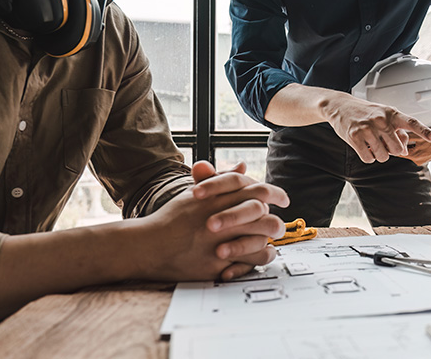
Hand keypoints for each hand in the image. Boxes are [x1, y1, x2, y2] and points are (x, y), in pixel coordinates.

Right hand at [137, 162, 289, 280]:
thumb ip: (221, 181)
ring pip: (261, 240)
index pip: (256, 190)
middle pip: (264, 216)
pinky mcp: (217, 264)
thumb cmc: (171, 219)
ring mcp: (219, 242)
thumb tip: (243, 166)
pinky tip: (261, 256)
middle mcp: (221, 218)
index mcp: (217, 198)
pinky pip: (250, 262)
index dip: (275, 194)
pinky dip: (260, 259)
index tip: (284, 199)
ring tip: (270, 242)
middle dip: (276, 221)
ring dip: (270, 241)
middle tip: (279, 225)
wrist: (146, 246)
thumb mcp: (194, 194)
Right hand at [324, 94, 430, 163]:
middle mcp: (381, 120)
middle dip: (392, 151)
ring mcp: (367, 128)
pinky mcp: (354, 137)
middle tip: (383, 143)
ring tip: (372, 143)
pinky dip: (367, 157)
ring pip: (383, 156)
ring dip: (379, 155)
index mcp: (391, 113)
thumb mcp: (384, 116)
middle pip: (397, 149)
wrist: (340, 106)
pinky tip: (363, 147)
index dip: (424, 131)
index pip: (411, 122)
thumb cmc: (365, 112)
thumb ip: (397, 131)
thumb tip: (404, 150)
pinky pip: (368, 158)